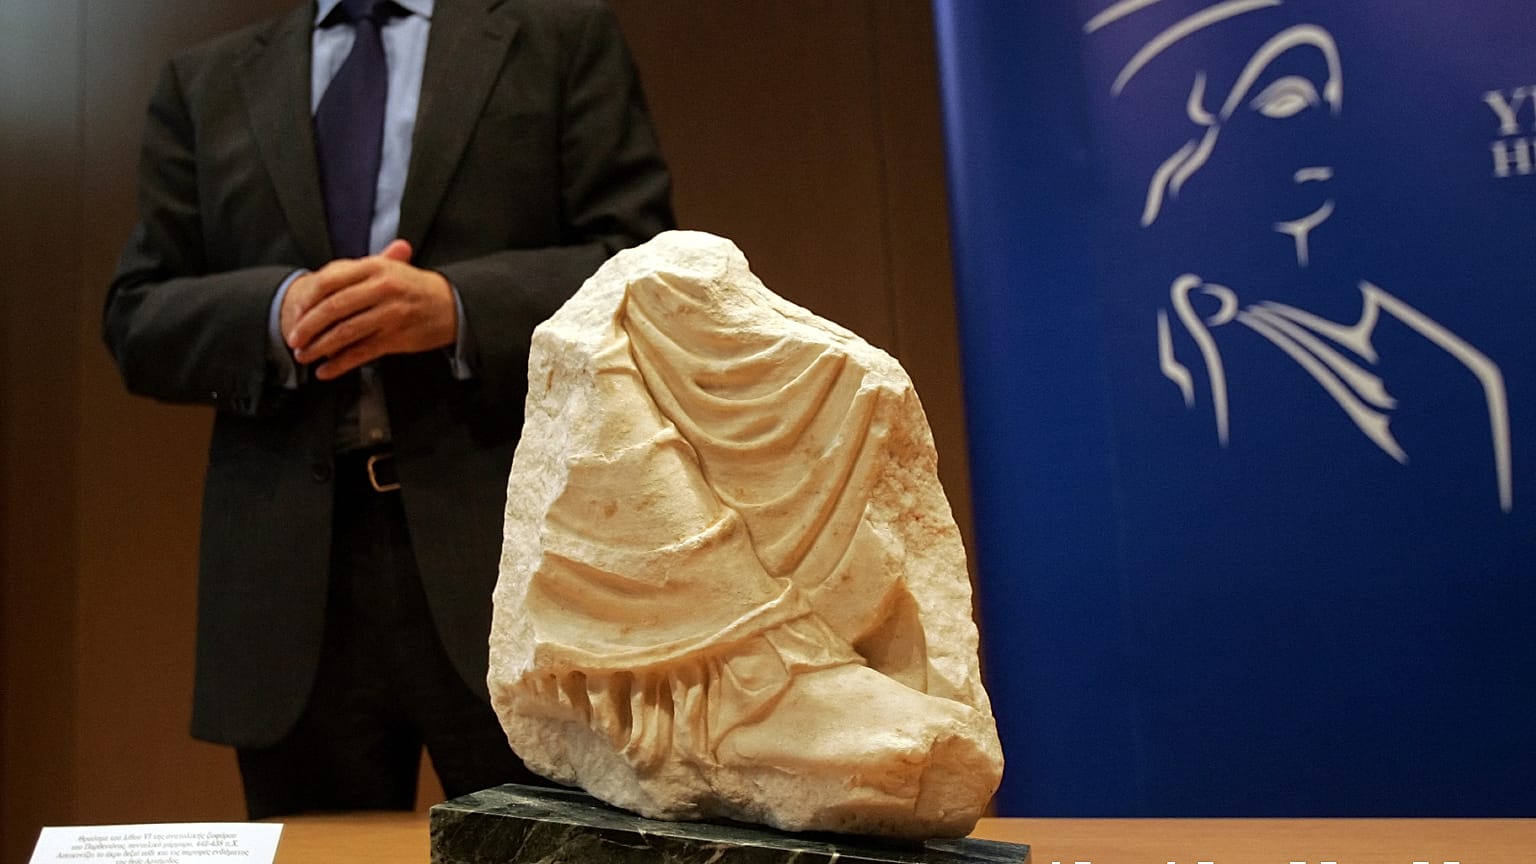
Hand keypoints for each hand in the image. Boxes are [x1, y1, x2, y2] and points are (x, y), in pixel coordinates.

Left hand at [281, 239, 457, 380]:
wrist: (452, 304)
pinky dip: (341, 364)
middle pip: (333, 308)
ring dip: (320, 347)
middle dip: (308, 326)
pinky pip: (362, 353)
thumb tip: (317, 282)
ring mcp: (390, 314)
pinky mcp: (397, 338)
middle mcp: (382, 289)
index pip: (329, 281)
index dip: (307, 299)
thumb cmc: (415, 287)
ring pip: (345, 332)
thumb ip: (354, 272)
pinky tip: (326, 371)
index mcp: (374, 267)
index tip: (295, 312)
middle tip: (293, 339)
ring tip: (305, 356)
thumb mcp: (388, 268)